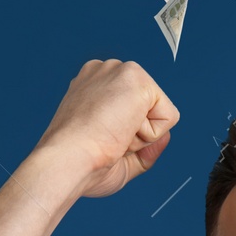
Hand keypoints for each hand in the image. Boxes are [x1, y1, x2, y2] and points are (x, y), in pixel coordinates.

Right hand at [35, 59, 179, 198]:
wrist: (67, 160)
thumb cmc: (82, 164)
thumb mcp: (119, 159)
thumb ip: (145, 148)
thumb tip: (166, 137)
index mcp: (92, 86)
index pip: (132, 110)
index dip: (124, 135)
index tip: (99, 139)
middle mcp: (105, 72)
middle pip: (149, 109)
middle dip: (136, 133)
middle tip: (107, 139)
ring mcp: (119, 71)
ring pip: (159, 110)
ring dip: (142, 134)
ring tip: (114, 135)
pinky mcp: (136, 77)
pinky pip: (169, 116)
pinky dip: (150, 134)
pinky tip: (123, 130)